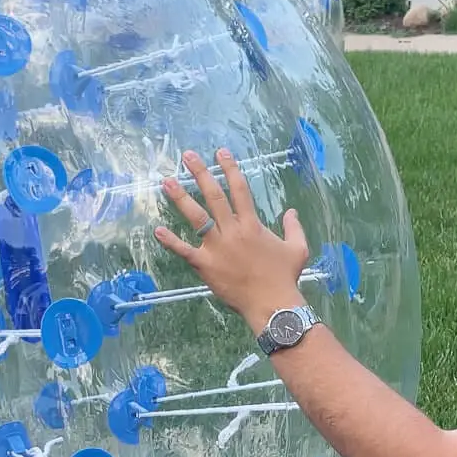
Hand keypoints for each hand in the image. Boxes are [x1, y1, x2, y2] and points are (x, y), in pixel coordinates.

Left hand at [154, 148, 309, 331]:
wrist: (272, 304)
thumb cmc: (285, 277)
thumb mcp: (298, 248)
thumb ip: (294, 227)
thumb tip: (291, 211)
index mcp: (252, 225)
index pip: (239, 190)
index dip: (230, 168)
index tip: (221, 153)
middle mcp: (233, 231)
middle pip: (214, 196)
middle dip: (200, 173)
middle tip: (187, 156)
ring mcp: (217, 247)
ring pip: (197, 217)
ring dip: (181, 198)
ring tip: (166, 182)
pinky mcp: (206, 265)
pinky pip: (185, 251)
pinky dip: (171, 242)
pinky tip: (158, 230)